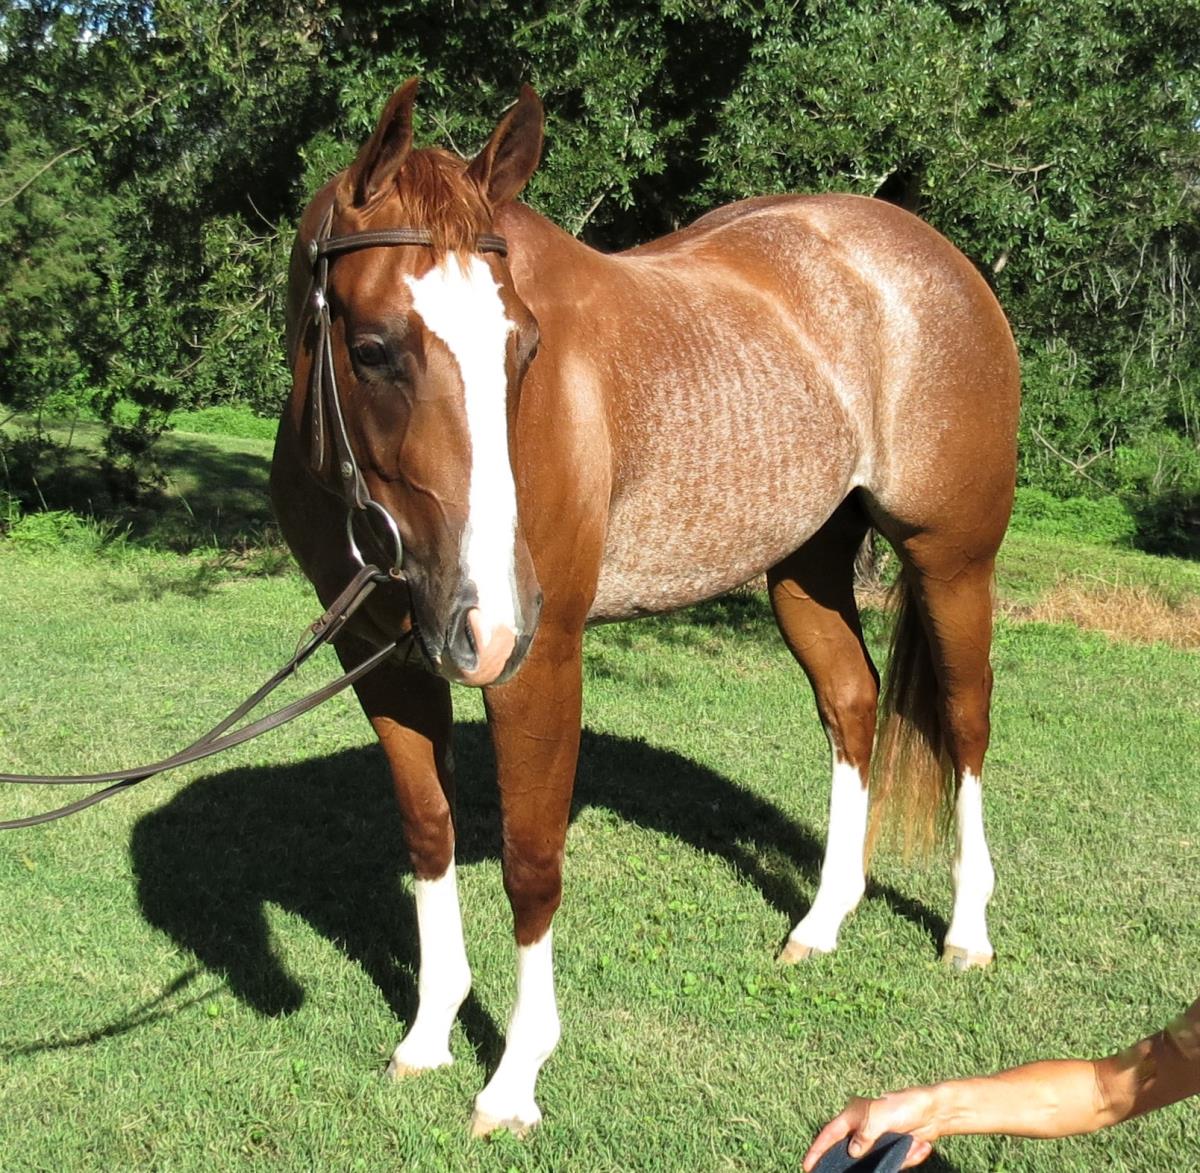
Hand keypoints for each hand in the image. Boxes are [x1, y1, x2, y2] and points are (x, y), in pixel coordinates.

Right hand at [802, 1089, 939, 1170]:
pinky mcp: (893, 1149)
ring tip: (912, 1142)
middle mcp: (863, 1129)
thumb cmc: (905, 1106)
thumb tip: (852, 1152)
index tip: (807, 1165)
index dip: (818, 1150)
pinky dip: (908, 1156)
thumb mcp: (880, 1117)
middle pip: (851, 1152)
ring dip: (898, 1156)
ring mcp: (879, 1141)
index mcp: (854, 1116)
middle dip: (859, 1163)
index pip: (830, 1134)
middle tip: (852, 1171)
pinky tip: (919, 1144)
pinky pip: (895, 1162)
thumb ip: (864, 1134)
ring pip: (877, 1161)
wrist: (935, 1112)